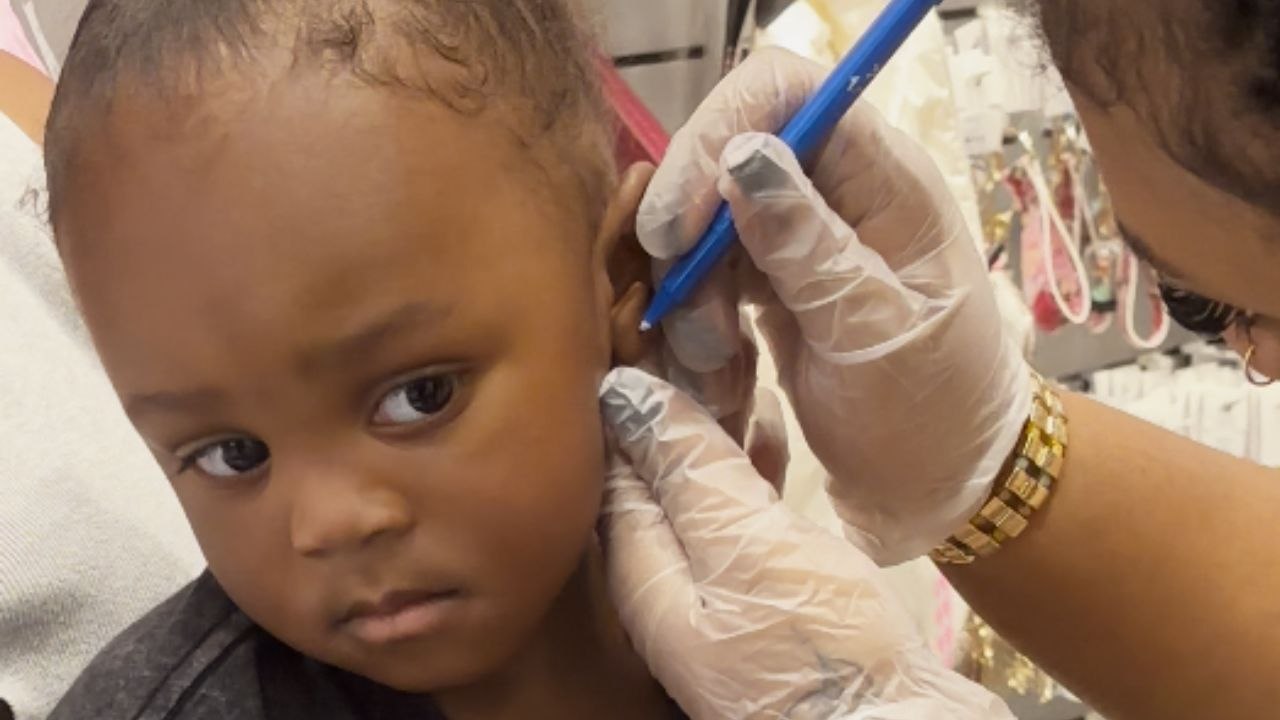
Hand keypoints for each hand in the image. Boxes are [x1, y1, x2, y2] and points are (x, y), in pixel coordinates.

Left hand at [599, 367, 1013, 719]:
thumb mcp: (745, 541)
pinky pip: (736, 523)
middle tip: (706, 344)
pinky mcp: (761, 601)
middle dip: (674, 412)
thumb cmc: (812, 641)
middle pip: (653, 480)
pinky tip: (771, 438)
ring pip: (696, 496)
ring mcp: (711, 595)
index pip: (612, 464)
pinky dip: (748, 476)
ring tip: (742, 375)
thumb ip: (688, 468)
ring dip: (715, 437)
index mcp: (641, 567)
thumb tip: (625, 394)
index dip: (630, 399)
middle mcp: (664, 584)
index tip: (651, 335)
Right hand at [638, 49, 1030, 563]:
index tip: (678, 223)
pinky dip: (698, 320)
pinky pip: (709, 276)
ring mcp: (802, 240)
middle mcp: (839, 195)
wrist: (945, 487)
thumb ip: (809, 248)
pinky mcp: (774, 286)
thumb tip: (742, 156)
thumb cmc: (933, 414)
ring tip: (718, 362)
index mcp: (885, 182)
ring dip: (691, 294)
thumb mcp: (873, 334)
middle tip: (677, 307)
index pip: (787, 94)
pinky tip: (721, 369)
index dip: (718, 132)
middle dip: (691, 234)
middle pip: (729, 156)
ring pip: (708, 224)